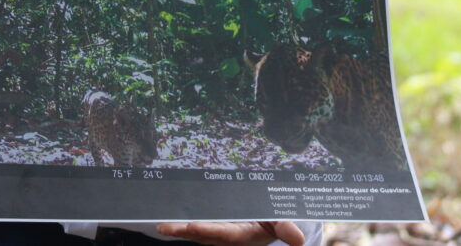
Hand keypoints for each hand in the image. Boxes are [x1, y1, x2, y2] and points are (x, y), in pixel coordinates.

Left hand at [157, 220, 304, 245]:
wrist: (271, 225)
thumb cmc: (274, 220)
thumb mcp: (282, 222)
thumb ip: (286, 228)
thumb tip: (299, 239)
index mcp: (243, 235)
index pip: (223, 233)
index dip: (208, 230)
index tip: (193, 226)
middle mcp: (227, 236)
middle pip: (203, 234)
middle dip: (183, 231)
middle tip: (164, 227)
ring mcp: (218, 233)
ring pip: (196, 232)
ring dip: (178, 229)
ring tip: (161, 225)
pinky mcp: (213, 228)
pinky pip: (195, 227)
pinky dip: (182, 224)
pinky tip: (167, 220)